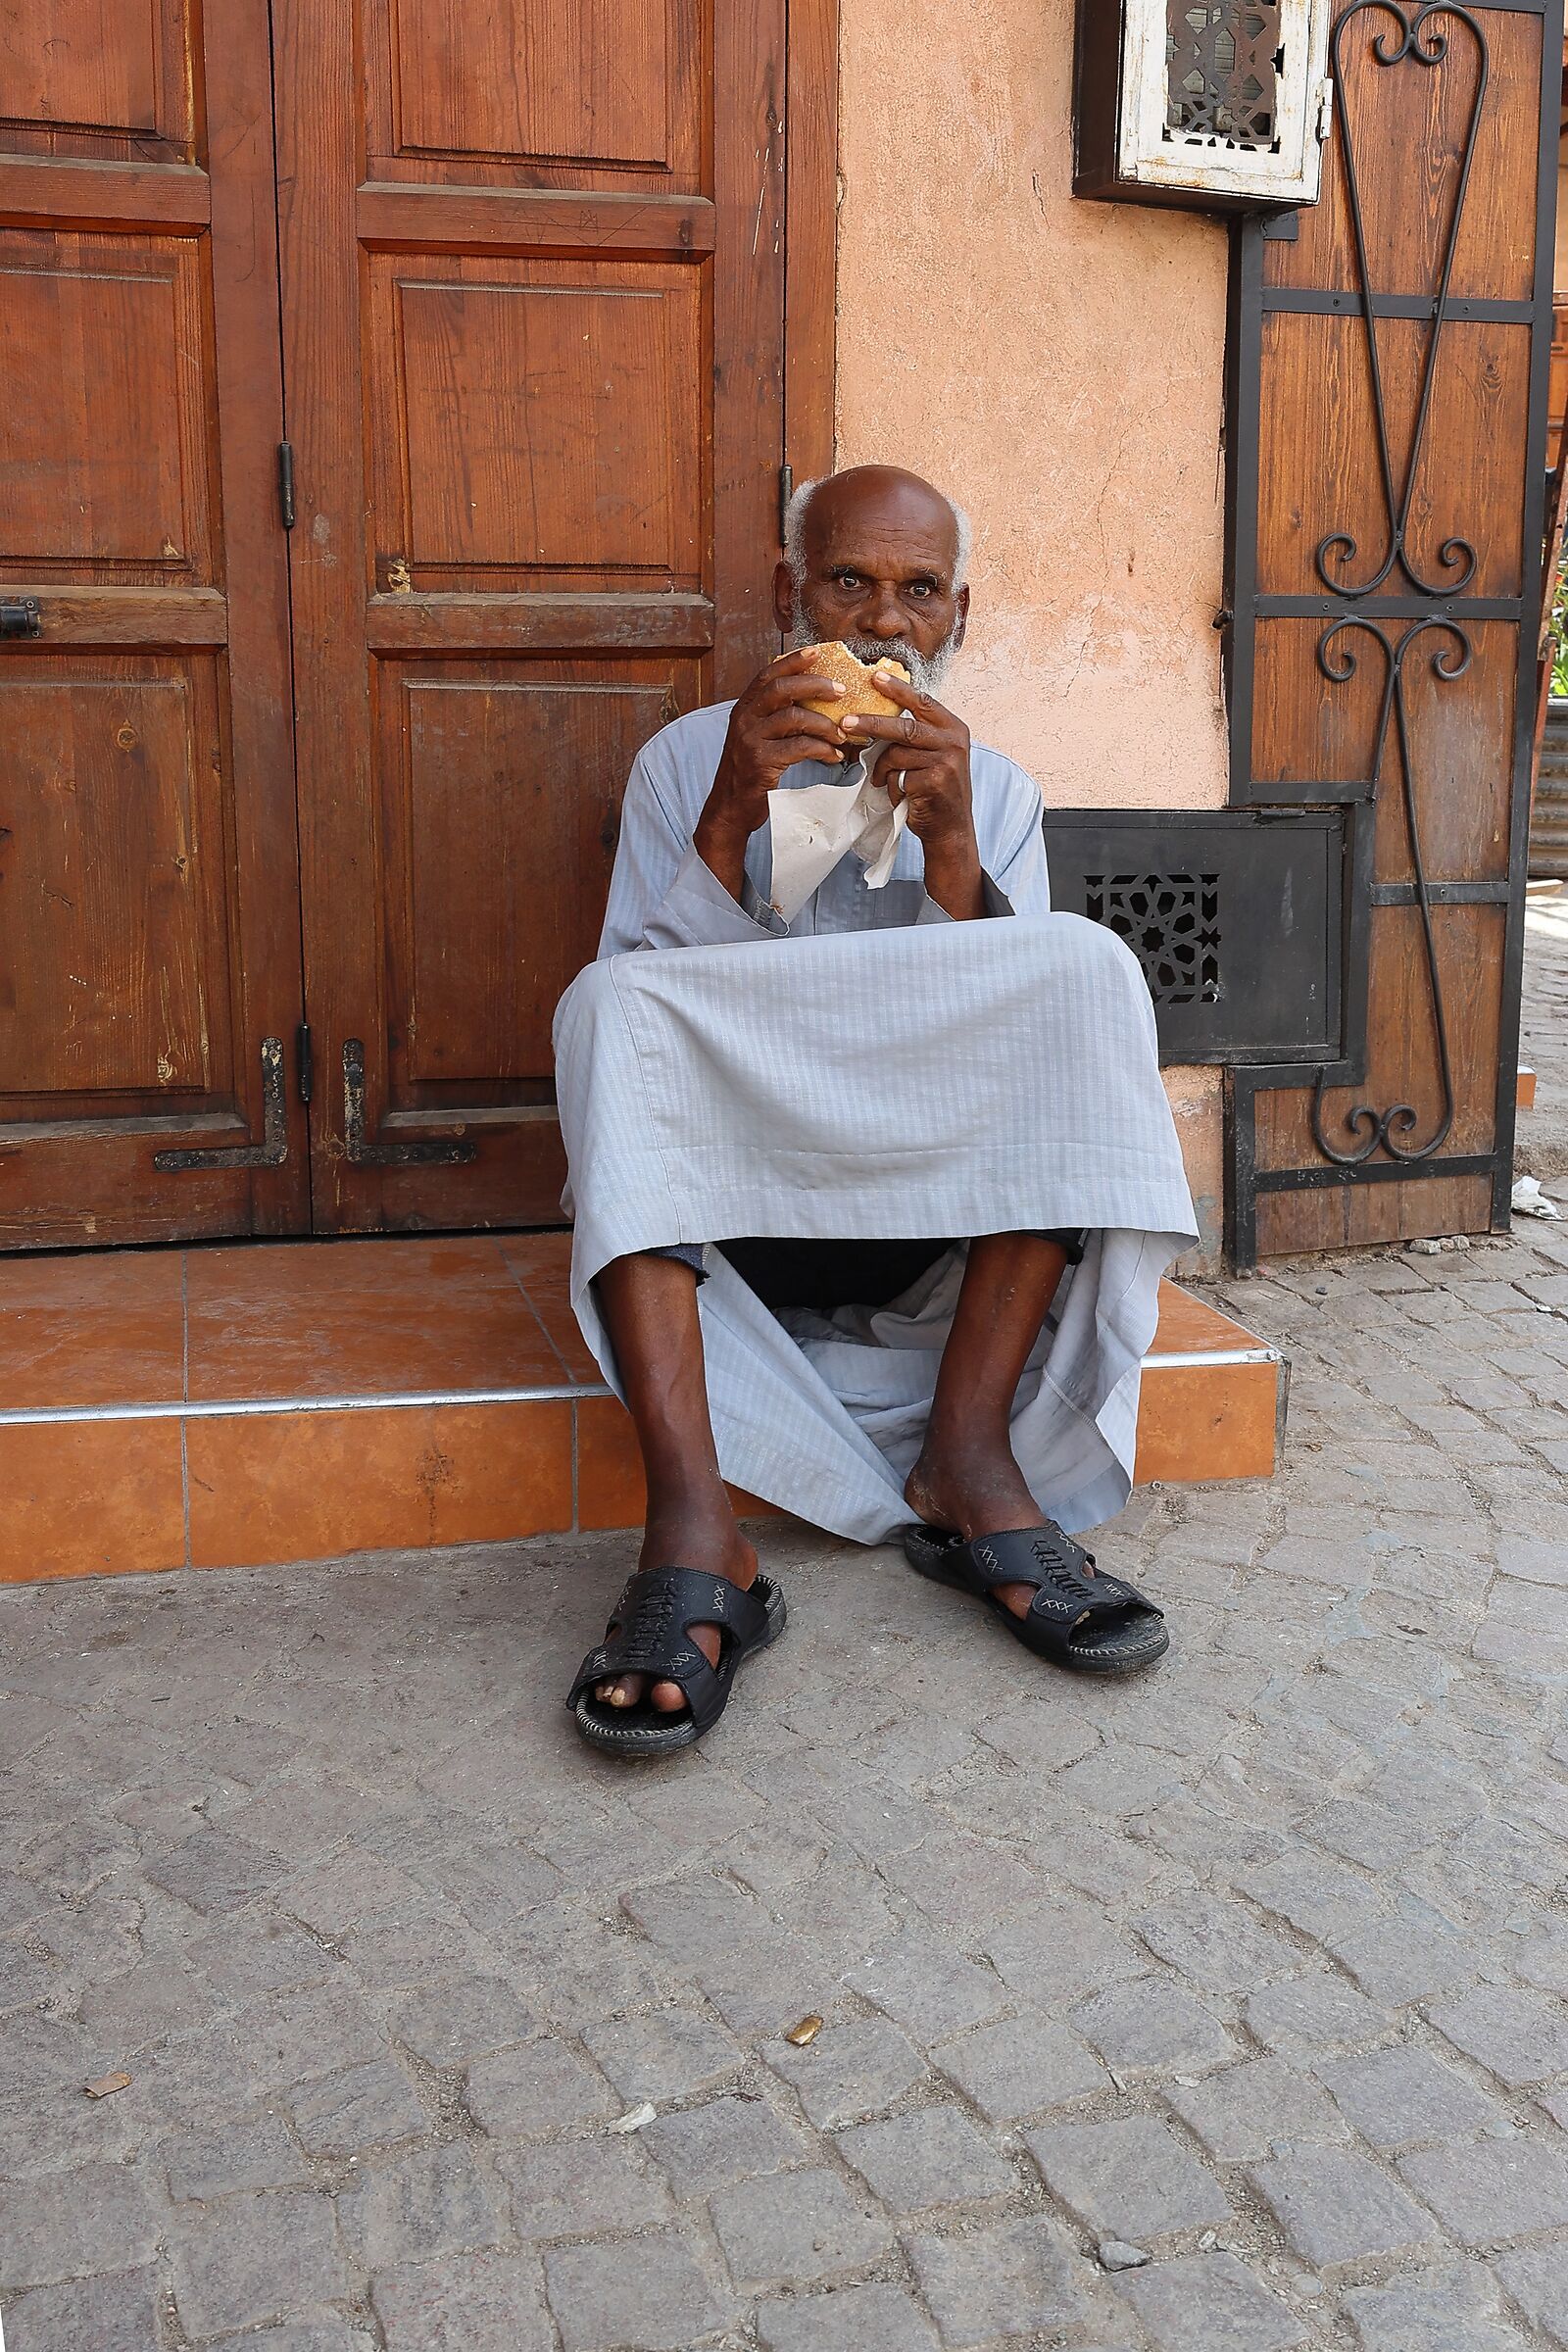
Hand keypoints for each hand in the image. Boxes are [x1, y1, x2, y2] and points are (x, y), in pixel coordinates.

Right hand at [694, 649, 847, 902]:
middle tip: (842, 691)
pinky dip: (822, 750)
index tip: (817, 651)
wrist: (731, 807)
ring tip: (843, 733)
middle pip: (781, 689)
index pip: (768, 675)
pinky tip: (835, 757)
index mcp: (744, 708)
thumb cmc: (752, 770)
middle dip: (815, 685)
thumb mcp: (760, 736)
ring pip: (794, 718)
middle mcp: (743, 719)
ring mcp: (750, 740)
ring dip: (825, 724)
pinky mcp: (760, 763)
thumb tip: (817, 699)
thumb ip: (778, 716)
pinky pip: (799, 748)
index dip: (792, 661)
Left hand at [841, 671, 984, 918]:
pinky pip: (898, 776)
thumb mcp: (933, 755)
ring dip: (882, 769)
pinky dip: (892, 787)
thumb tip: (876, 716)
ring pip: (896, 753)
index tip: (874, 677)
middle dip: (871, 724)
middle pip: (904, 726)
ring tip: (880, 780)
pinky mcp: (934, 781)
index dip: (898, 689)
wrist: (951, 828)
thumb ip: (915, 735)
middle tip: (845, 723)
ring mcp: (946, 761)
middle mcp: (953, 741)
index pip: (923, 701)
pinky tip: (900, 795)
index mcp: (954, 728)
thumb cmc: (935, 790)